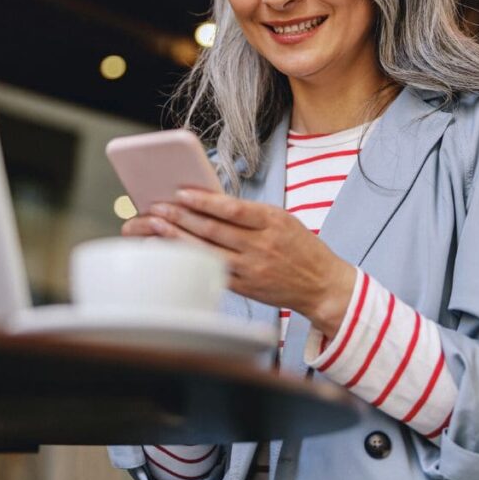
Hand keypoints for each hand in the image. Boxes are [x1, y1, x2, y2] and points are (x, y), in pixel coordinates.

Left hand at [123, 188, 355, 336]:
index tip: (181, 192)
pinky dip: (191, 260)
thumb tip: (209, 201)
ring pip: (208, 251)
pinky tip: (173, 251)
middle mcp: (261, 245)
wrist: (322, 285)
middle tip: (157, 207)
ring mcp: (252, 268)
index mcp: (272, 221)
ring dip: (178, 237)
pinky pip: (213, 271)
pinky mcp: (246, 287)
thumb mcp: (282, 220)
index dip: (204, 200)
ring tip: (156, 225)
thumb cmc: (300, 247)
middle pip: (213, 229)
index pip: (232, 208)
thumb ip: (250, 213)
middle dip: (180, 216)